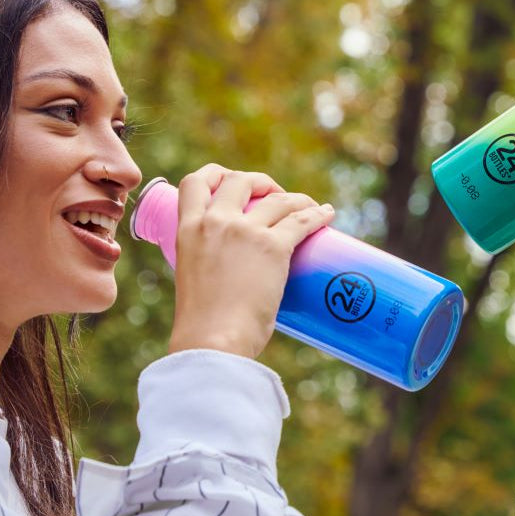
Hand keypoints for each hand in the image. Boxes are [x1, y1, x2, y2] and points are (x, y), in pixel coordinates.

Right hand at [167, 164, 333, 358]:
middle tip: (275, 198)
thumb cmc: (204, 325)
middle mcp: (215, 222)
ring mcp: (245, 231)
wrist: (214, 341)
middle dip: (261, 183)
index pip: (194, 182)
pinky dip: (317, 215)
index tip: (232, 181)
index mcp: (187, 229)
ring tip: (310, 207)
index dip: (216, 174)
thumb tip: (233, 279)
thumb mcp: (194, 280)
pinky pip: (302, 221)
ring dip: (297, 200)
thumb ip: (209, 267)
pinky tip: (327, 216)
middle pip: (241, 180)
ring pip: (278, 200)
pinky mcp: (274, 247)